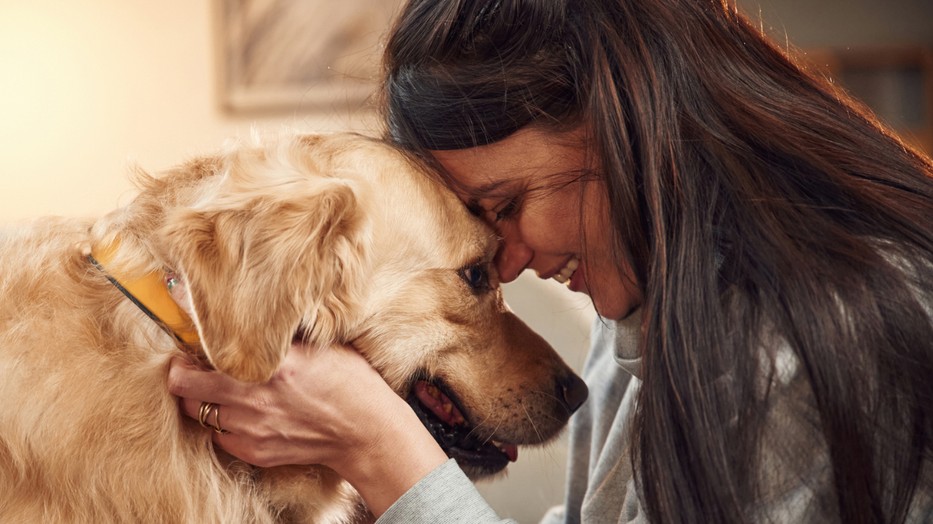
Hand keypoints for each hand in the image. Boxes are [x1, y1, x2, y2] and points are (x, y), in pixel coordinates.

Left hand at [166, 344, 447, 515]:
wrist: (366, 432)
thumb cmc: (350, 382)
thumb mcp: (319, 345)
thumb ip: (280, 335)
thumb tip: (248, 315)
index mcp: (273, 363)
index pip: (208, 348)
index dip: (190, 337)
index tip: (186, 329)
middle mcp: (255, 398)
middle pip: (185, 384)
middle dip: (183, 370)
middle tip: (191, 361)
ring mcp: (252, 428)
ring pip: (197, 411)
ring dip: (202, 397)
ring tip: (218, 386)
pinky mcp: (254, 451)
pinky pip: (218, 435)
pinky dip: (222, 422)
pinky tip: (240, 411)